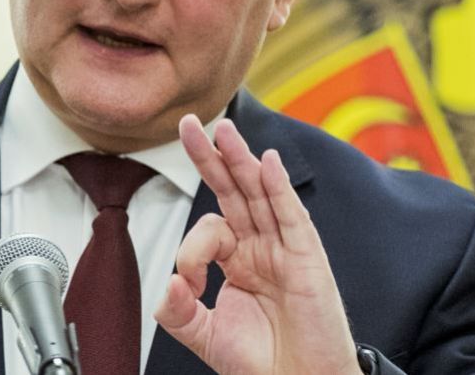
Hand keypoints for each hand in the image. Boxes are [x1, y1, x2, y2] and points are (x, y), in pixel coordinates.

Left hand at [153, 115, 361, 374]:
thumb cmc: (262, 363)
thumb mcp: (204, 335)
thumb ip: (178, 310)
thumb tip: (166, 285)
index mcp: (239, 260)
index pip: (210, 227)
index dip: (191, 247)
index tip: (189, 282)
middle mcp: (262, 247)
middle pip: (235, 189)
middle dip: (212, 156)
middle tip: (191, 123)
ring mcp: (285, 249)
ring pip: (260, 193)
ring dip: (241, 158)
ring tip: (223, 129)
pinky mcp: (308, 259)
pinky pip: (291, 216)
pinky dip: (279, 187)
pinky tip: (266, 162)